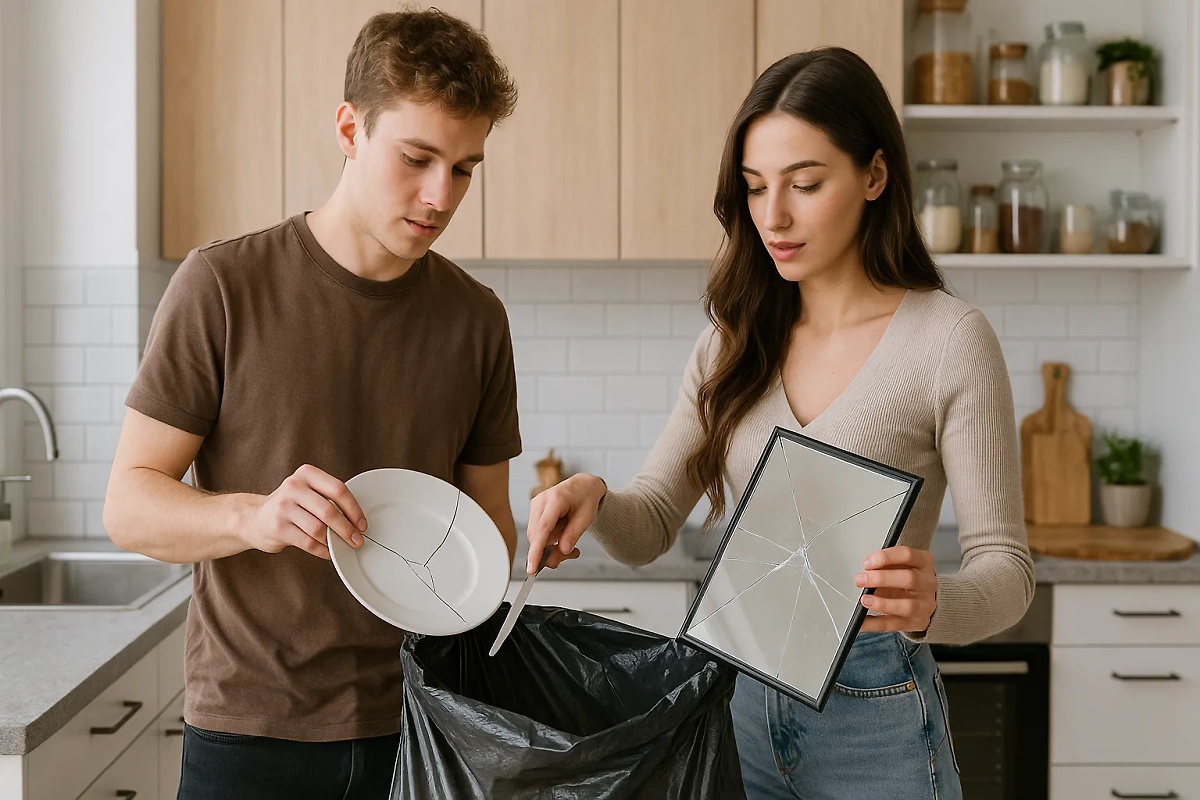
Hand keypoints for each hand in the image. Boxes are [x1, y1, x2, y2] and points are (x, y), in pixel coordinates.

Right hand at [244, 464, 366, 559]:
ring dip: (334, 541)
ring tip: (341, 546)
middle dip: (347, 529)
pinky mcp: (277, 528)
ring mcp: (283, 507)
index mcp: (306, 474)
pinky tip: (328, 553)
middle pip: (329, 511)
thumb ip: (329, 499)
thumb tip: (357, 521)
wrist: (254, 518)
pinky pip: (308, 543)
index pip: (338, 489)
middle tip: (357, 540)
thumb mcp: (307, 492)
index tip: (362, 524)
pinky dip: (322, 551)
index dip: (354, 509)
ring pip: (319, 529)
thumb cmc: (290, 506)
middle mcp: (293, 487)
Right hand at [525, 474, 606, 573]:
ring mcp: (536, 505)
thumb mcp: (586, 518)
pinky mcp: (535, 511)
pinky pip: (538, 533)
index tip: (532, 568)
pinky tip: (563, 539)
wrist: (583, 485)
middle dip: (550, 552)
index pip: (543, 529)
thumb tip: (561, 552)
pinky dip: (549, 542)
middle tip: (571, 555)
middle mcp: (541, 501)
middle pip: (537, 536)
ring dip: (551, 547)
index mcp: (556, 499)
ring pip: (537, 537)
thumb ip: (573, 535)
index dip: (536, 551)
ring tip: (571, 547)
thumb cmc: (586, 499)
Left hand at [854, 545, 937, 633]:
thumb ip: (884, 565)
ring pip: (908, 606)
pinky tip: (862, 622)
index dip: (886, 558)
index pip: (907, 555)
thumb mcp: (899, 565)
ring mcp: (925, 605)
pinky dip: (875, 624)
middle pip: (909, 579)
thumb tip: (864, 570)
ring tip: (865, 600)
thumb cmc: (905, 577)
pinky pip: (895, 624)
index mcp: (923, 562)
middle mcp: (928, 583)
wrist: (923, 599)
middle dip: (882, 579)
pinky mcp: (917, 622)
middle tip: (860, 580)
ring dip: (883, 604)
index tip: (867, 563)